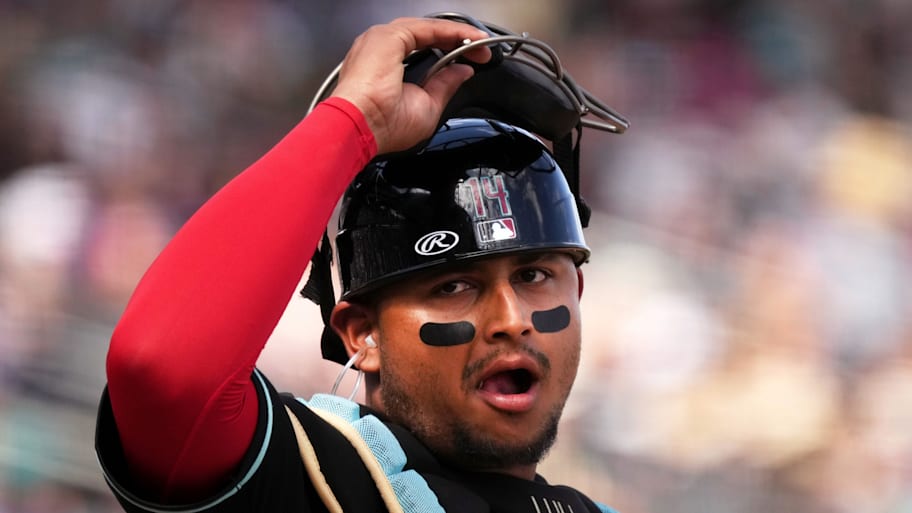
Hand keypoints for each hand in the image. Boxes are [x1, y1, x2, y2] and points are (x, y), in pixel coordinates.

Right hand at [330, 17, 491, 153]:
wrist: (359, 127)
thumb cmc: (381, 126)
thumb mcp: (426, 107)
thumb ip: (444, 85)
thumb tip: (462, 72)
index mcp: (384, 65)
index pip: (423, 50)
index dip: (451, 53)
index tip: (474, 61)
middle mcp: (381, 48)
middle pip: (427, 36)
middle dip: (458, 42)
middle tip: (482, 52)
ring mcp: (384, 39)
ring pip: (429, 29)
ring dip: (458, 35)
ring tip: (480, 44)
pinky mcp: (390, 35)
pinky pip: (429, 28)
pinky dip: (452, 32)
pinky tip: (469, 39)